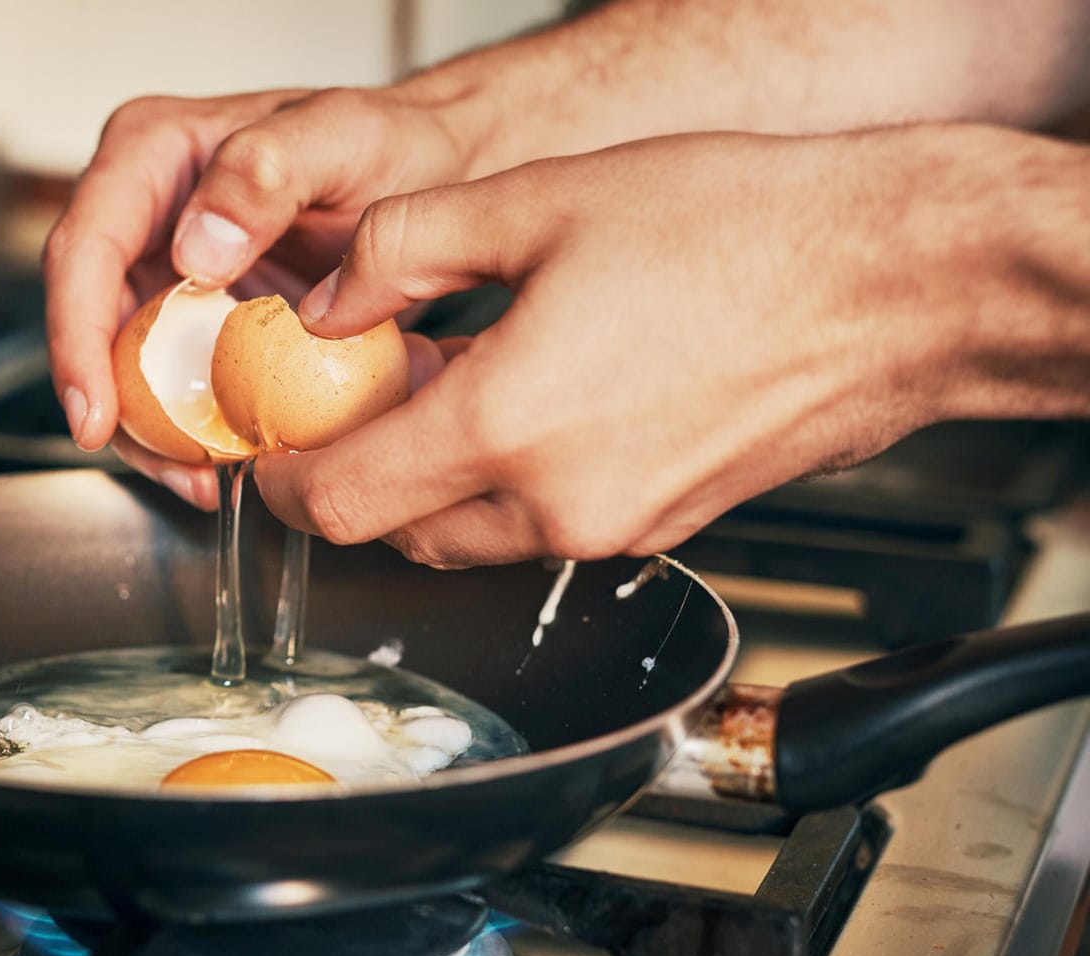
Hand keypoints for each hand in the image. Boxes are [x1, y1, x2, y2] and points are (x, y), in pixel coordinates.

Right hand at [42, 86, 490, 507]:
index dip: (77, 340)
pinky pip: (175, 381)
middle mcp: (145, 210)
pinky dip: (194, 429)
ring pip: (124, 364)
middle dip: (114, 407)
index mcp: (152, 154)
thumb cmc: (394, 141)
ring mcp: (167, 267)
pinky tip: (229, 461)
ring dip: (154, 434)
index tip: (97, 415)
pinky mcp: (200, 316)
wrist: (437, 169)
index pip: (84, 250)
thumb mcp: (342, 138)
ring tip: (206, 480)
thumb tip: (193, 252)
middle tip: (170, 468)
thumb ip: (264, 173)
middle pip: (91, 321)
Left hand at [256, 125, 1086, 564]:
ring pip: (467, 539)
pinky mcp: (661, 527)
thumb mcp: (537, 203)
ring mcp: (615, 527)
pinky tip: (527, 403)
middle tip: (356, 400)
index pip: (339, 503)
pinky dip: (505, 486)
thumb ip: (402, 253)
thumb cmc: (743, 231)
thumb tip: (329, 301)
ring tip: (446, 388)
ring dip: (431, 483)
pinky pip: (541, 529)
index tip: (272, 446)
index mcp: (508, 426)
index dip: (284, 480)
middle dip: (356, 477)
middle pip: (395, 533)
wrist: (895, 281)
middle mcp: (556, 503)